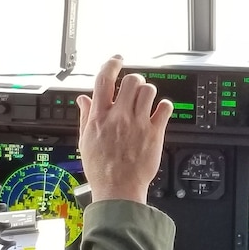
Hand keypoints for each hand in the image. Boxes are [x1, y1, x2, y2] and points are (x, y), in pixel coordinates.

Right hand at [78, 56, 171, 202]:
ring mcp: (138, 124)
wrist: (118, 190)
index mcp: (99, 117)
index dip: (111, 64)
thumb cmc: (101, 170)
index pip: (104, 80)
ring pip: (149, 90)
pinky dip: (164, 106)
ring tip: (146, 101)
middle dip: (134, 80)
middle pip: (131, 81)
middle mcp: (119, 117)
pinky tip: (159, 111)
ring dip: (148, 92)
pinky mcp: (155, 133)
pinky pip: (165, 107)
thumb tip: (83, 99)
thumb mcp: (85, 141)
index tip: (117, 60)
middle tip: (134, 88)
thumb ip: (86, 116)